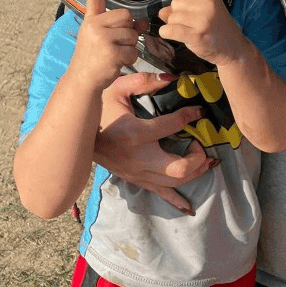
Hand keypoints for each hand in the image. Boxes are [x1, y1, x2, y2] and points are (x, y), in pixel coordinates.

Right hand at [70, 0, 139, 90]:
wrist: (83, 79)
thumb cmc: (96, 58)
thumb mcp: (106, 39)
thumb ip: (122, 28)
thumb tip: (143, 23)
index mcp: (91, 20)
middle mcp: (94, 25)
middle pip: (127, 16)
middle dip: (128, 30)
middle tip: (115, 44)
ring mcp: (101, 38)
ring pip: (132, 34)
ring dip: (129, 47)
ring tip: (113, 55)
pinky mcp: (110, 51)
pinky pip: (132, 50)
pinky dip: (129, 58)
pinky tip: (116, 62)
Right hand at [94, 71, 217, 212]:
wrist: (78, 137)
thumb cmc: (99, 110)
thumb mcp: (117, 88)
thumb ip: (144, 81)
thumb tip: (172, 79)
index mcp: (136, 134)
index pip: (172, 126)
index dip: (190, 116)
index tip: (198, 110)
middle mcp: (139, 159)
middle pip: (179, 168)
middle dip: (198, 156)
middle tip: (199, 141)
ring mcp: (138, 173)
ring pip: (175, 182)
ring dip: (196, 172)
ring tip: (207, 159)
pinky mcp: (136, 180)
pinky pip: (160, 194)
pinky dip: (177, 200)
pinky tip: (189, 207)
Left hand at [157, 0, 245, 66]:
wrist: (233, 49)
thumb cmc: (217, 30)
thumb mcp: (206, 14)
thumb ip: (185, 9)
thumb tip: (162, 12)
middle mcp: (207, 5)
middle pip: (175, 3)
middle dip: (176, 14)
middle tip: (189, 24)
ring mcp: (202, 20)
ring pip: (171, 17)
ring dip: (173, 26)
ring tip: (188, 32)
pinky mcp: (196, 34)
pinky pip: (169, 29)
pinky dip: (166, 33)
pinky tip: (176, 36)